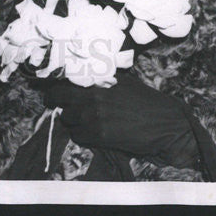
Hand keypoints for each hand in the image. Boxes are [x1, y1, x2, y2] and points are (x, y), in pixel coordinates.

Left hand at [43, 70, 199, 169]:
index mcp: (96, 80)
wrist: (164, 123)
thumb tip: (83, 79)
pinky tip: (92, 133)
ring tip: (83, 121)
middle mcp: (92, 95)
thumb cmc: (145, 100)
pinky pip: (78, 136)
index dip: (55, 88)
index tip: (52, 94)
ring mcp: (94, 115)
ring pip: (67, 119)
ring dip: (72, 121)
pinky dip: (82, 135)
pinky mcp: (100, 134)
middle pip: (58, 99)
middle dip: (57, 104)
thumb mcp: (121, 80)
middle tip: (59, 108)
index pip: (63, 80)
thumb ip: (100, 79)